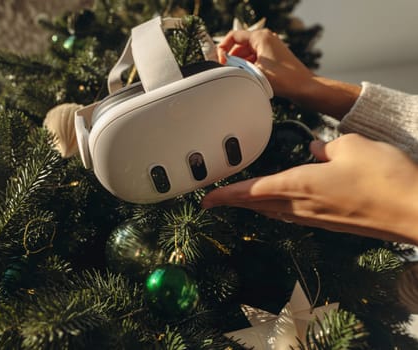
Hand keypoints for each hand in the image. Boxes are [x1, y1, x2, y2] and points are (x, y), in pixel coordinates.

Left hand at [201, 134, 417, 243]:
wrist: (416, 211)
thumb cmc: (384, 178)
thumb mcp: (351, 147)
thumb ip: (328, 148)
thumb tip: (317, 150)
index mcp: (300, 186)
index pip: (251, 191)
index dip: (226, 196)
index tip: (206, 200)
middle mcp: (303, 207)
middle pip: (259, 205)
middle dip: (236, 202)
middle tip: (218, 199)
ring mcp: (318, 219)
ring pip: (277, 211)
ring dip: (257, 205)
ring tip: (244, 198)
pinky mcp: (333, 223)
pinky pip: (297, 215)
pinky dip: (281, 207)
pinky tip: (284, 202)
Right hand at [217, 29, 360, 118]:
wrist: (304, 88)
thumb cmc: (285, 80)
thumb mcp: (254, 73)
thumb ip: (235, 67)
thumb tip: (223, 66)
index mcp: (261, 37)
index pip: (233, 36)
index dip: (223, 48)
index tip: (220, 61)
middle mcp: (266, 39)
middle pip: (239, 46)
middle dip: (231, 59)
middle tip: (227, 72)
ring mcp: (270, 49)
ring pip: (246, 54)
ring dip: (240, 65)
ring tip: (239, 78)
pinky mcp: (273, 59)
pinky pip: (254, 60)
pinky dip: (248, 68)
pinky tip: (248, 80)